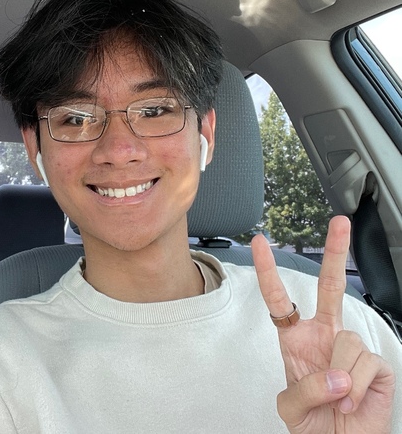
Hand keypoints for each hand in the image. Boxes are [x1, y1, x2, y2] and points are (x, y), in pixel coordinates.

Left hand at [251, 216, 394, 432]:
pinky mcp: (377, 364)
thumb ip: (304, 388)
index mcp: (297, 339)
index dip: (268, 271)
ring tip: (338, 398)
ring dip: (338, 375)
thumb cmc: (314, 423)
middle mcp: (325, 334)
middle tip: (339, 223)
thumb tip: (337, 374)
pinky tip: (353, 399)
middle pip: (329, 287)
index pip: (280, 299)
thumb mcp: (291, 407)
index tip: (259, 242)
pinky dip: (355, 386)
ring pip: (345, 340)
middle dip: (335, 253)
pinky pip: (364, 362)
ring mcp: (351, 347)